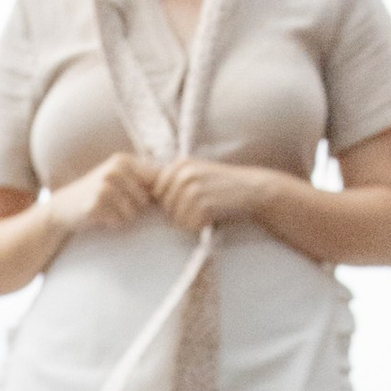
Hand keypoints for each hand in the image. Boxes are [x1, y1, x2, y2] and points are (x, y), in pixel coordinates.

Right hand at [48, 152, 156, 239]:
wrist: (65, 207)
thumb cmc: (99, 195)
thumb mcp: (121, 180)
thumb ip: (144, 180)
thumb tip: (175, 185)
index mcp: (123, 161)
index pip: (154, 181)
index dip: (151, 195)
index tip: (137, 200)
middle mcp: (114, 169)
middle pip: (144, 200)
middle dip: (134, 209)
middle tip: (116, 206)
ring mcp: (103, 186)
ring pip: (132, 212)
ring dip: (123, 218)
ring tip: (109, 211)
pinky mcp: (95, 204)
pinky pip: (118, 221)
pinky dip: (112, 223)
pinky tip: (101, 217)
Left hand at [152, 156, 273, 234]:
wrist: (251, 190)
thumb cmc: (220, 187)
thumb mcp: (195, 175)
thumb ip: (172, 181)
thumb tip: (139, 195)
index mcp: (179, 164)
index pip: (157, 193)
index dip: (172, 203)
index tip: (193, 198)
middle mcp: (183, 173)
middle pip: (165, 208)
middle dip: (181, 213)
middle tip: (204, 204)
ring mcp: (192, 188)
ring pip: (176, 219)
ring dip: (191, 220)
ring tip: (209, 208)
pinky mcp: (202, 204)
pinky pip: (188, 225)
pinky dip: (200, 225)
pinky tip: (213, 214)